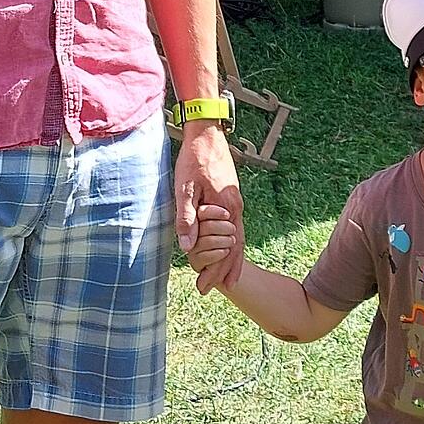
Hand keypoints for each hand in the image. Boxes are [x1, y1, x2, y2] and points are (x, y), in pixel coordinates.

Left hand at [175, 122, 243, 292]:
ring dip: (231, 259)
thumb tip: (188, 247)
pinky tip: (226, 248)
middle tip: (213, 290)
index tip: (204, 288)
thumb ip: (187, 218)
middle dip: (225, 270)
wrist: (207, 133)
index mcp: (227, 208)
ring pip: (238, 237)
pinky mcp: (231, 196)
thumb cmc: (194, 159)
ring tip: (226, 278)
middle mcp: (236, 207)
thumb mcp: (185, 188)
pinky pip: (235, 226)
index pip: (227, 249)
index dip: (216, 271)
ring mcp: (236, 202)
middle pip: (236, 247)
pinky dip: (232, 243)